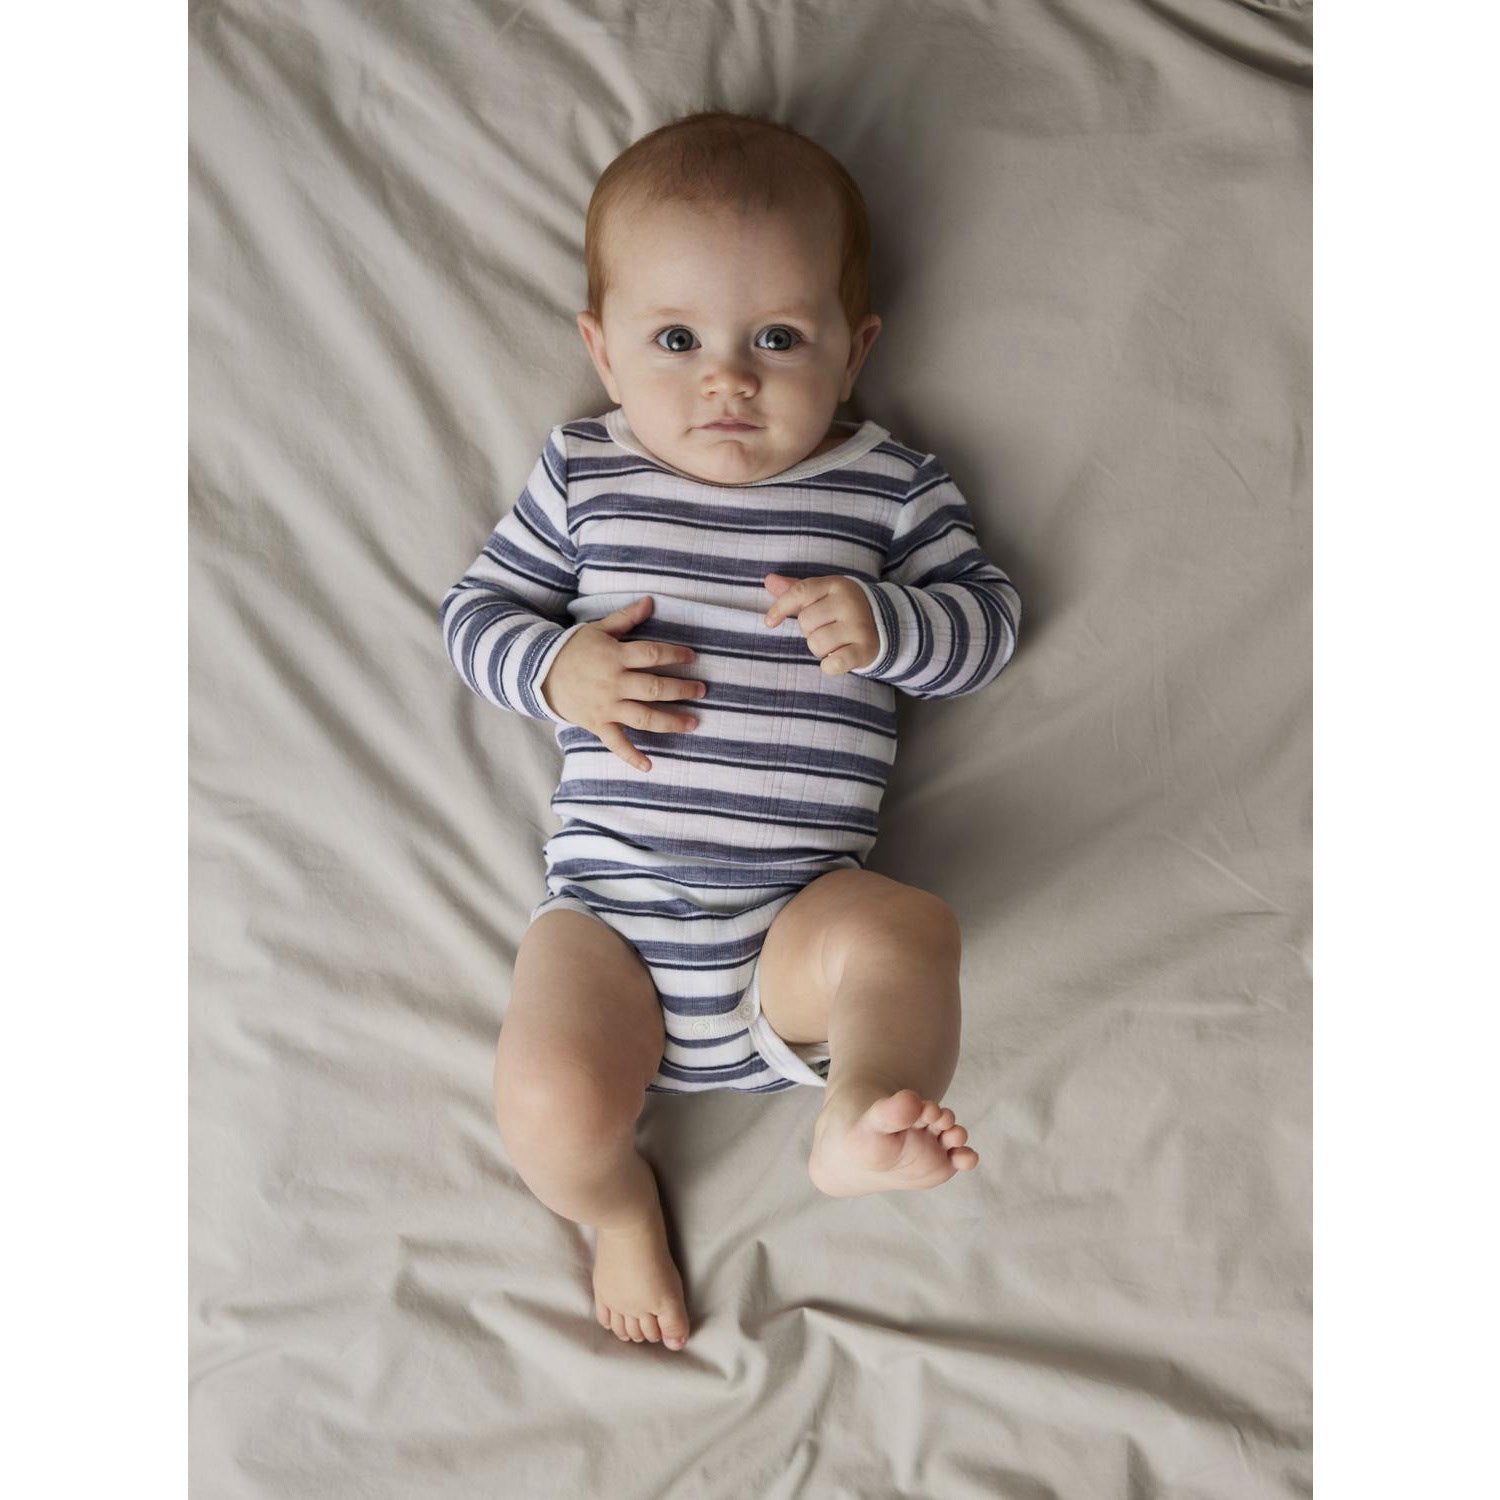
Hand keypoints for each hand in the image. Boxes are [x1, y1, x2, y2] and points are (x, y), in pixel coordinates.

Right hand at [540, 597, 705, 772]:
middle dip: (682, 690)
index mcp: (615, 657)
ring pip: (644, 717)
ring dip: (671, 722)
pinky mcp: (598, 724)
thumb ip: (626, 618)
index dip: (674, 655)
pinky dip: (631, 756)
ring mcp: (607, 706)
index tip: (691, 657)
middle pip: (655, 689)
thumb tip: (650, 602)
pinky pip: (616, 743)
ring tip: (693, 723)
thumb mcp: (598, 629)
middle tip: (701, 689)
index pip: (651, 654)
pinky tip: (649, 766)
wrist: (538, 673)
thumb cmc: (573, 649)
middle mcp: (614, 683)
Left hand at [762, 573, 878, 674]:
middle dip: (809, 631)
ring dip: (820, 649)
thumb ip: (795, 589)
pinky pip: (833, 664)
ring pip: (816, 644)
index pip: (800, 592)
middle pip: (805, 622)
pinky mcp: (865, 649)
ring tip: (834, 642)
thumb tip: (769, 580)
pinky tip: (837, 660)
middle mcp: (849, 603)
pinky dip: (830, 666)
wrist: (885, 625)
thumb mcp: (823, 595)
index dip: (780, 608)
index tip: (769, 623)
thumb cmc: (842, 610)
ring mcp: (859, 626)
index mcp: (836, 585)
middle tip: (825, 629)